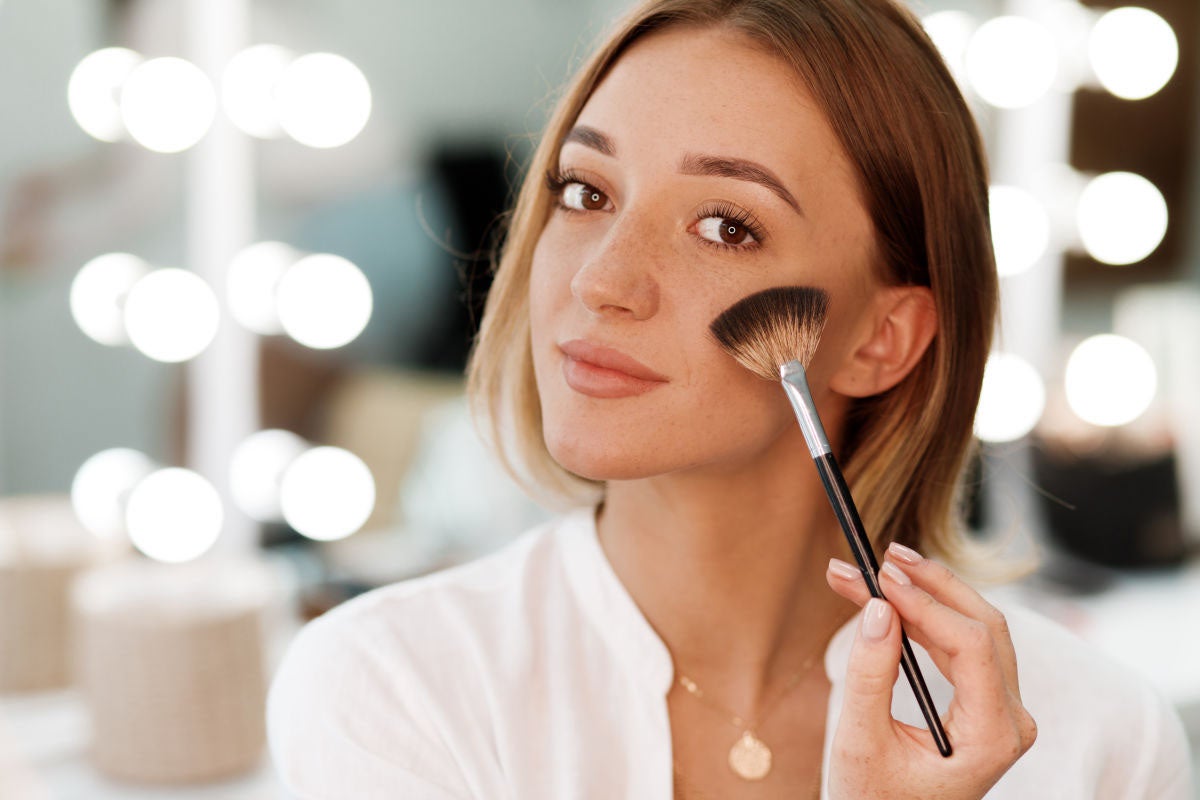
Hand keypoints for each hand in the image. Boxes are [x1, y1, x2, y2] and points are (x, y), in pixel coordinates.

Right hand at [823, 543, 1036, 799]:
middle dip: (930, 585)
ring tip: (875, 570)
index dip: (925, 602)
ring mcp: (1002, 710)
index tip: (879, 576)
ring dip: (926, 594)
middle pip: (982, 625)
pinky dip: (925, 617)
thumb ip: (870, 674)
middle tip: (881, 557)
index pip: (971, 644)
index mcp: (994, 736)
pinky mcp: (985, 703)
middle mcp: (1011, 719)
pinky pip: (962, 645)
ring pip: (974, 627)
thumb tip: (876, 608)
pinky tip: (890, 598)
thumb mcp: (862, 741)